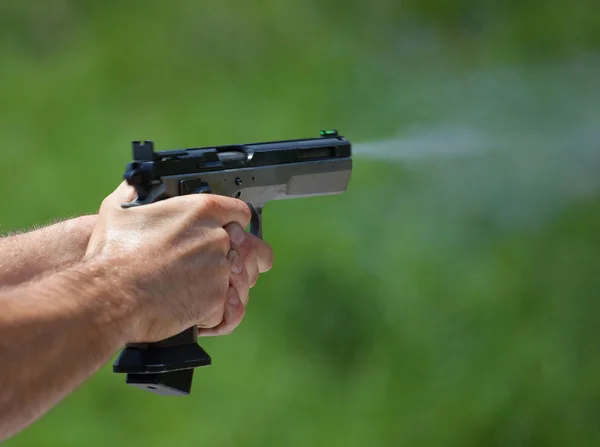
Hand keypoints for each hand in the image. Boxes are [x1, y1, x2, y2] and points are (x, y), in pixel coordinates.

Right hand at [85, 182, 272, 342]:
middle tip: (231, 266)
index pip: (241, 212)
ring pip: (244, 280)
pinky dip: (216, 314)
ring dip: (232, 286)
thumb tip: (135, 185)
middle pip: (252, 247)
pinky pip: (229, 310)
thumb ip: (135, 193)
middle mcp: (218, 238)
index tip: (231, 231)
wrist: (110, 295)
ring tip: (212, 292)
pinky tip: (203, 312)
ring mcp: (221, 270)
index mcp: (201, 210)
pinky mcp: (217, 301)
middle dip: (245, 257)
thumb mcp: (119, 209)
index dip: (236, 222)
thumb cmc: (112, 254)